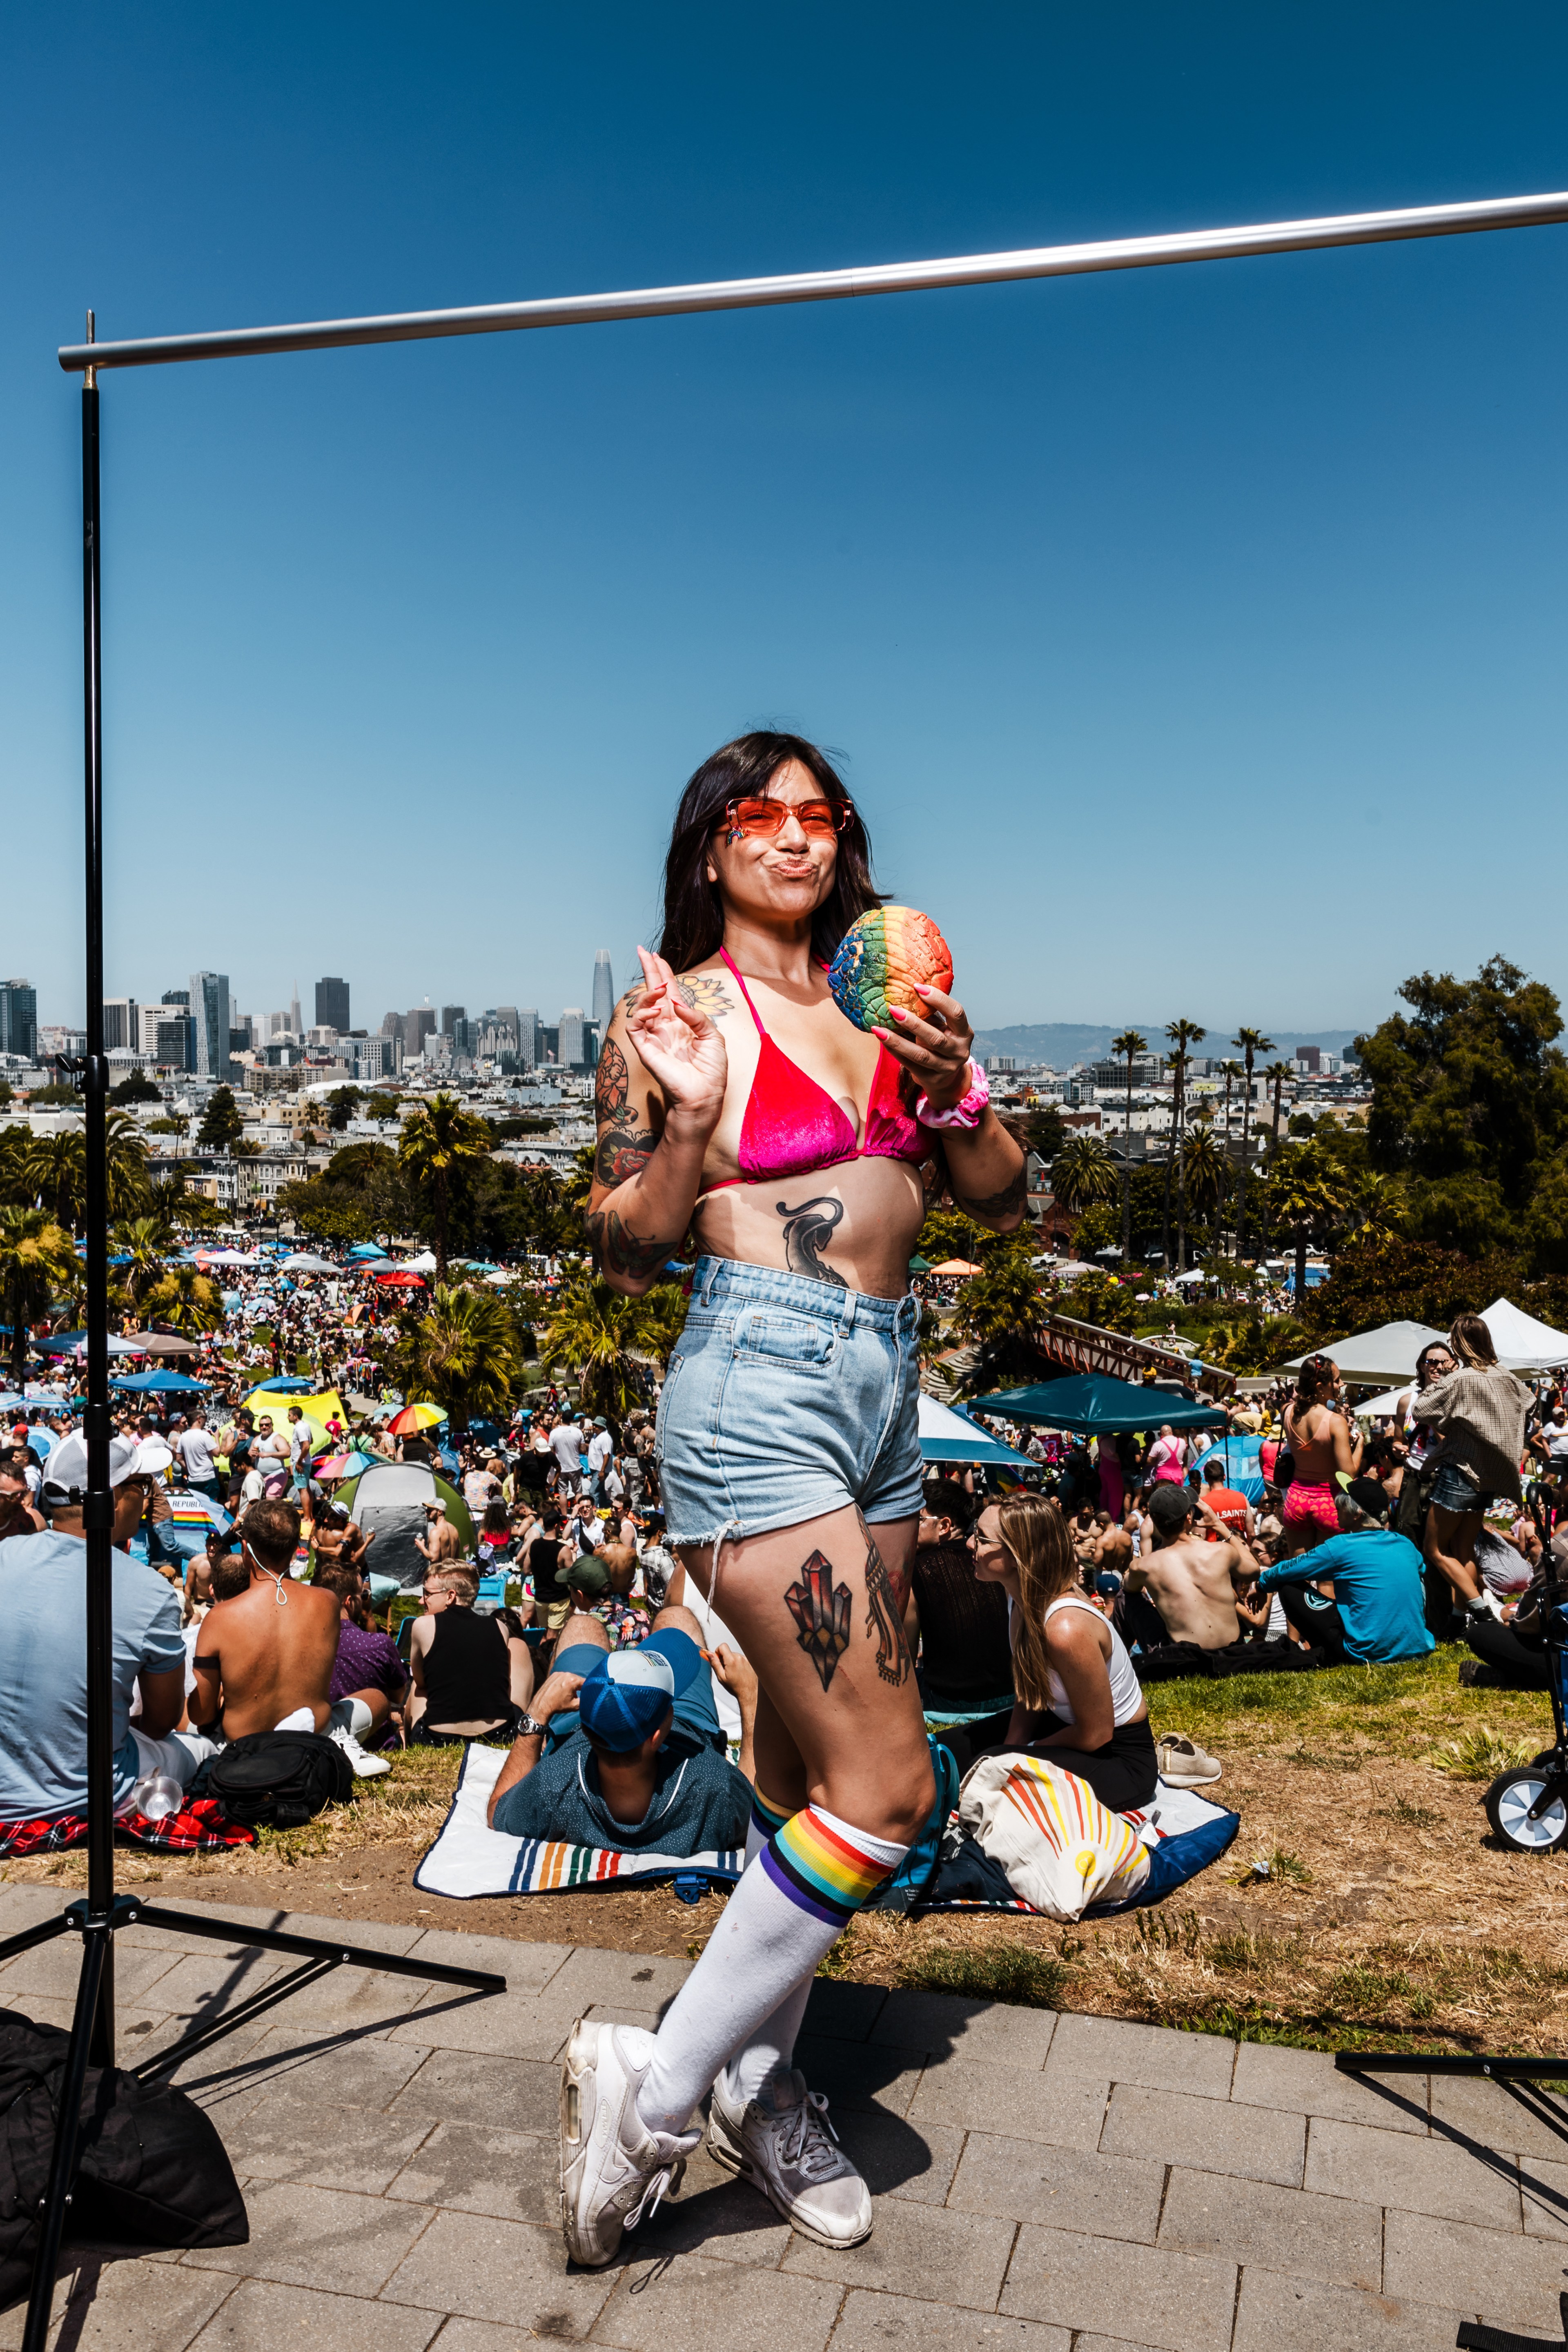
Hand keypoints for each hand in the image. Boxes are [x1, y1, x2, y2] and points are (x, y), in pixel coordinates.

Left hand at [528, 1668, 585, 1720]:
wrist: (542, 1705)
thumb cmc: (557, 1706)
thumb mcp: (575, 1706)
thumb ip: (585, 1700)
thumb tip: (590, 1698)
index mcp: (573, 1680)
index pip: (586, 1682)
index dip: (588, 1689)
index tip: (586, 1694)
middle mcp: (566, 1674)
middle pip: (577, 1679)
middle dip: (578, 1687)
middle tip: (574, 1696)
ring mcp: (559, 1673)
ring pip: (570, 1678)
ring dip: (570, 1684)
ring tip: (566, 1694)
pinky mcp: (553, 1675)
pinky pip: (562, 1677)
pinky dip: (563, 1682)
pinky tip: (560, 1690)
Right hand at [624, 946, 727, 1125]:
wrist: (704, 1095)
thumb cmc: (711, 1069)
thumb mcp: (713, 1036)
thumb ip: (697, 1016)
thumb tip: (677, 1003)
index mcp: (682, 1022)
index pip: (670, 992)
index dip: (664, 973)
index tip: (657, 956)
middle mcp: (666, 1026)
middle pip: (653, 992)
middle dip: (648, 971)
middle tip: (642, 951)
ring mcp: (654, 1037)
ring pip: (641, 1006)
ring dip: (648, 993)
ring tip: (659, 988)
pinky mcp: (645, 1049)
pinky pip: (634, 1027)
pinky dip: (641, 1014)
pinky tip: (655, 1009)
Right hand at [711, 1643, 757, 1707]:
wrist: (749, 1693)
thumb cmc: (735, 1687)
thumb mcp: (721, 1677)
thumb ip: (714, 1663)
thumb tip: (709, 1654)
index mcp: (732, 1660)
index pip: (723, 1646)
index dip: (718, 1652)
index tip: (719, 1660)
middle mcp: (740, 1657)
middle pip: (729, 1652)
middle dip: (725, 1659)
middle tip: (727, 1671)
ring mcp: (747, 1659)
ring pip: (735, 1656)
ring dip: (733, 1662)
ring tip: (734, 1673)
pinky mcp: (751, 1662)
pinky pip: (742, 1659)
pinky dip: (739, 1664)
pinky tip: (740, 1673)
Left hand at [872, 983, 974, 1111]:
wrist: (946, 1076)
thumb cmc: (941, 1041)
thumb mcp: (942, 1027)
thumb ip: (930, 1014)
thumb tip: (904, 992)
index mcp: (964, 1033)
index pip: (956, 1013)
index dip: (939, 999)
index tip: (917, 987)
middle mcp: (959, 1052)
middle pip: (936, 1038)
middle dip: (913, 1023)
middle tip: (893, 1009)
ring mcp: (946, 1068)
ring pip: (920, 1055)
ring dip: (897, 1041)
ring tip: (879, 1029)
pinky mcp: (931, 1079)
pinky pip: (909, 1064)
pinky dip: (894, 1051)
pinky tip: (882, 1040)